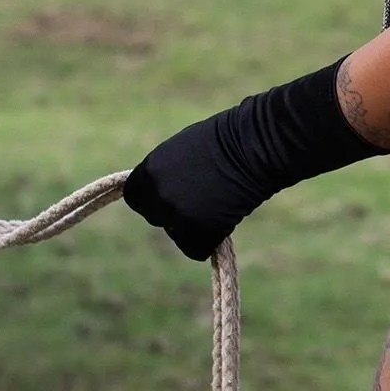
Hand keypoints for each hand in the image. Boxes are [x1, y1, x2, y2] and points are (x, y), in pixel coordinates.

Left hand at [124, 57, 382, 261]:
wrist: (253, 148)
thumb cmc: (223, 142)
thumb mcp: (181, 150)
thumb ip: (164, 173)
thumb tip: (157, 190)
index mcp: (150, 171)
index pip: (136, 198)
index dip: (154, 198)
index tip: (172, 193)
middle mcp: (158, 195)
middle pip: (157, 217)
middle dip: (174, 212)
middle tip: (202, 196)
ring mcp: (178, 216)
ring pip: (178, 233)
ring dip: (193, 225)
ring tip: (218, 201)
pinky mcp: (200, 234)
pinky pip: (196, 248)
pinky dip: (209, 240)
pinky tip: (225, 218)